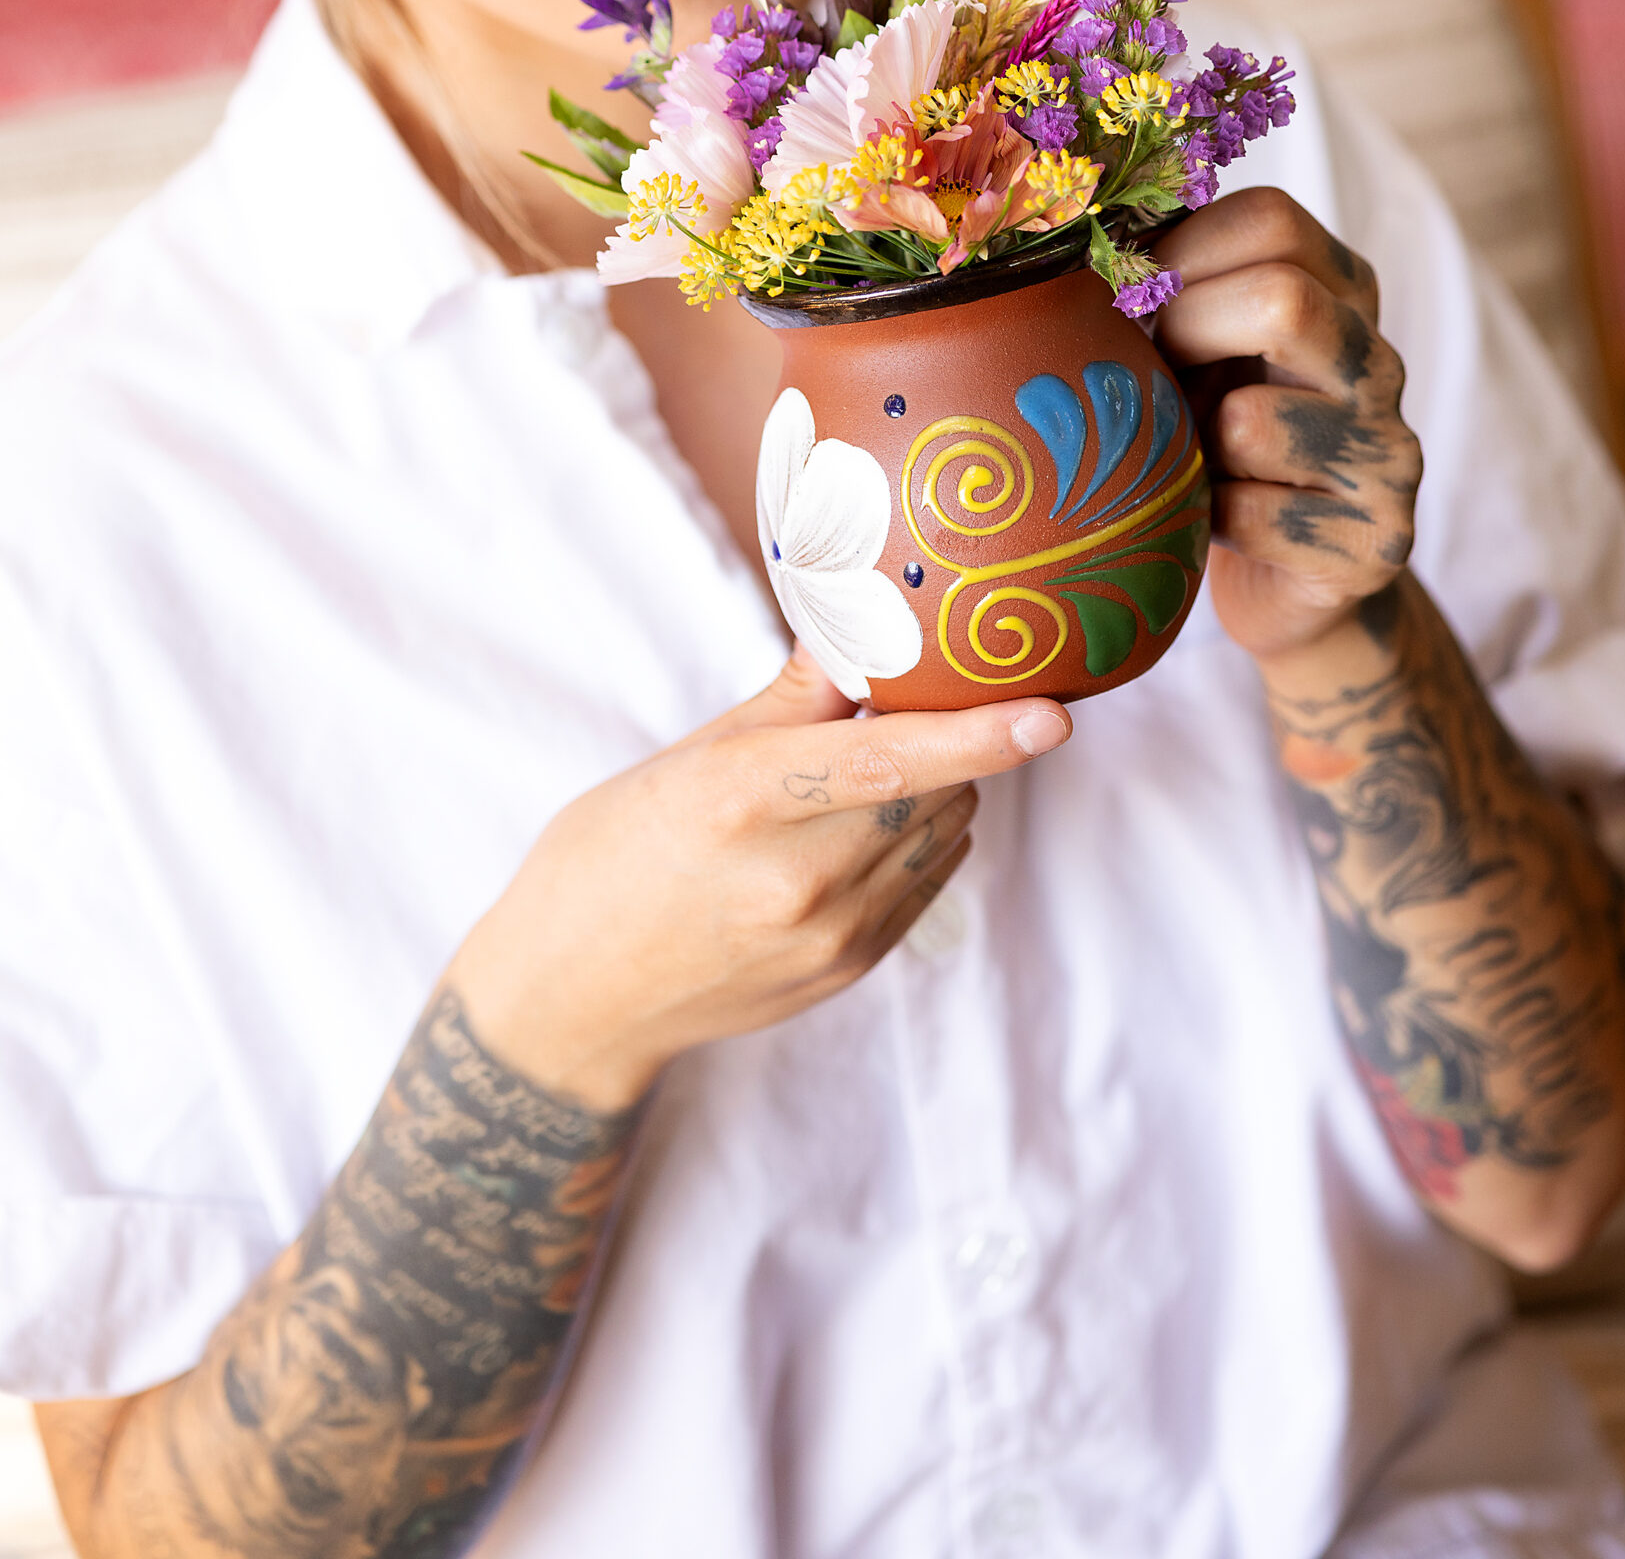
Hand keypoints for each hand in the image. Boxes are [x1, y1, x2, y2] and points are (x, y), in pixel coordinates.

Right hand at [449, 649, 1070, 1109]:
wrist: (572, 1001)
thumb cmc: (610, 856)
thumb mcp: (686, 758)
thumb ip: (793, 697)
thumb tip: (868, 623)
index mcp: (742, 802)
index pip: (888, 762)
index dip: (978, 735)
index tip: (1052, 713)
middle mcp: (796, 880)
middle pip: (933, 789)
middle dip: (942, 737)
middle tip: (910, 698)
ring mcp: (830, 938)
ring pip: (941, 833)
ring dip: (934, 788)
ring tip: (864, 771)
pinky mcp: (849, 972)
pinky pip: (926, 883)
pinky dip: (916, 839)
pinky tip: (857, 827)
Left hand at [1153, 187, 1421, 663]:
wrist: (1289, 587)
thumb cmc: (1219, 445)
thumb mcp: (1204, 351)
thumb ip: (1172, 289)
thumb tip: (1074, 228)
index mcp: (1344, 295)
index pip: (1272, 220)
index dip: (1180, 248)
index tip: (1132, 292)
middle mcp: (1381, 365)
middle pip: (1283, 300)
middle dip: (1183, 332)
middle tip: (1148, 372)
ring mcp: (1389, 457)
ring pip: (1253, 420)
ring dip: (1190, 445)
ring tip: (1186, 458)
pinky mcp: (1374, 545)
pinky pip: (1252, 515)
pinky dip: (1208, 520)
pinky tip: (1214, 523)